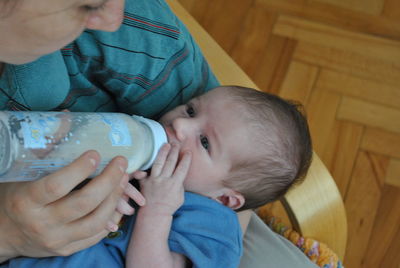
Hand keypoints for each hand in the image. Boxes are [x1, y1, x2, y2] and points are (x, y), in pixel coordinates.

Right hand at [0, 150, 128, 260]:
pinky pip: (96, 235)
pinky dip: (111, 216)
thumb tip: (67, 118)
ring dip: (115, 198)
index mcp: (26, 201)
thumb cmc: (14, 195)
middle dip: (108, 180)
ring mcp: (56, 239)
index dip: (79, 169)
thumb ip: (46, 148)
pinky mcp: (67, 249)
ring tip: (123, 179)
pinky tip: (117, 199)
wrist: (4, 233)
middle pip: (84, 203)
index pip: (57, 186)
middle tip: (121, 163)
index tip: (96, 153)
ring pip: (95, 222)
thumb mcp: (22, 172)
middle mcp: (42, 223)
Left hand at [132, 143, 191, 216]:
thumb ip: (180, 184)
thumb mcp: (180, 196)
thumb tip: (179, 174)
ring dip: (163, 152)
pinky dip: (146, 164)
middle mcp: (164, 180)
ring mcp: (154, 180)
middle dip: (175, 151)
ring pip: (159, 162)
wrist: (155, 214)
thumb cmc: (169, 206)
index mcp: (175, 184)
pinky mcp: (145, 182)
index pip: (182, 168)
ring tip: (166, 144)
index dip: (186, 158)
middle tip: (177, 143)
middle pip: (171, 162)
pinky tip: (148, 156)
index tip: (188, 151)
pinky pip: (144, 171)